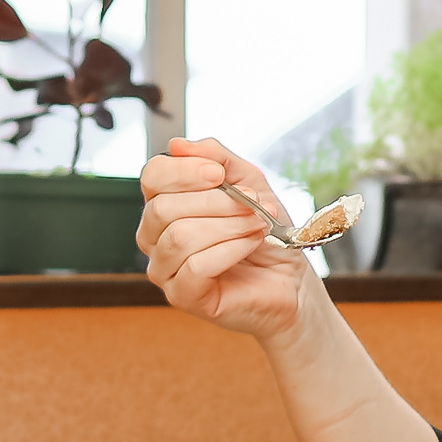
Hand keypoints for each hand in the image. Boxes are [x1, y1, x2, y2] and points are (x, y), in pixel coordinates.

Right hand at [138, 137, 316, 341]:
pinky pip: (195, 266)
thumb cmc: (265, 234)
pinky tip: (251, 244)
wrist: (289, 279)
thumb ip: (217, 159)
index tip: (220, 174)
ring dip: (229, 225)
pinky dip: (230, 249)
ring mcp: (164, 269)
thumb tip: (179, 145)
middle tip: (253, 204)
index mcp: (164, 204)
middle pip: (164, 208)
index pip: (152, 177)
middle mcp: (154, 237)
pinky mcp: (181, 296)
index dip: (184, 171)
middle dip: (216, 202)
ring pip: (180, 236)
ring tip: (258, 225)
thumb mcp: (248, 182)